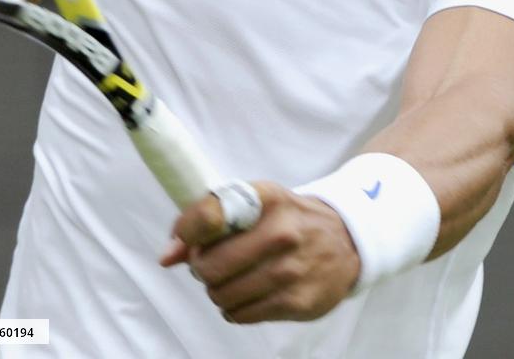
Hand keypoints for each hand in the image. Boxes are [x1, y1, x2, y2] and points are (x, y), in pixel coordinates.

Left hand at [159, 182, 359, 323]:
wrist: (346, 240)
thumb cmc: (288, 219)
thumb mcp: (256, 204)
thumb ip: (208, 223)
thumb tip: (167, 256)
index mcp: (267, 198)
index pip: (210, 213)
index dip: (188, 230)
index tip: (187, 238)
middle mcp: (281, 232)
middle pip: (209, 265)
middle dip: (202, 268)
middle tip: (213, 263)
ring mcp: (290, 270)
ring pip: (222, 294)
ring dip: (218, 290)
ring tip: (234, 277)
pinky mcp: (297, 302)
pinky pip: (241, 315)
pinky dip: (235, 307)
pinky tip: (250, 292)